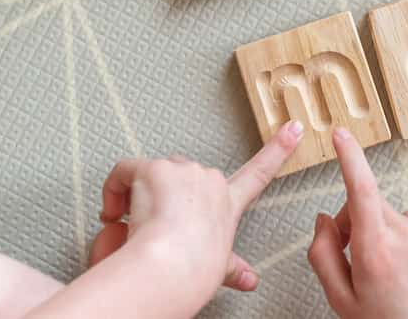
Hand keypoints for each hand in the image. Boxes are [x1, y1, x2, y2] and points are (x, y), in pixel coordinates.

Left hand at [91, 119, 303, 297]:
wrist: (172, 268)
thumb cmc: (192, 273)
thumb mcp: (218, 268)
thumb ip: (232, 267)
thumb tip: (250, 280)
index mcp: (227, 203)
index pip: (258, 172)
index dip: (279, 148)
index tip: (294, 127)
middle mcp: (210, 180)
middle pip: (182, 173)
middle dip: (164, 193)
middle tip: (151, 223)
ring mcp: (183, 170)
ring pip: (151, 173)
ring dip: (138, 193)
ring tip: (134, 225)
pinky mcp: (155, 168)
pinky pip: (124, 171)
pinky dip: (113, 190)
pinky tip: (114, 213)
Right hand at [308, 128, 407, 318]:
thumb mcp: (341, 300)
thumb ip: (323, 255)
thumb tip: (324, 220)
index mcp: (376, 253)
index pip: (361, 190)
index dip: (350, 158)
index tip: (342, 135)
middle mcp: (407, 239)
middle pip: (370, 204)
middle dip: (358, 220)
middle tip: (357, 254)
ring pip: (393, 214)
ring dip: (386, 231)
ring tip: (391, 270)